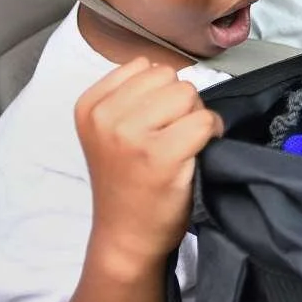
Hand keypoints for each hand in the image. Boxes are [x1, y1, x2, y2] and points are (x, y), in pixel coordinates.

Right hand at [75, 58, 223, 272]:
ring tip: (180, 145)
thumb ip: (132, 94)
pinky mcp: (161, 156)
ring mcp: (131, 136)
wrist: (125, 236)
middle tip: (170, 136)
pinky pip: (204, 121)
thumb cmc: (127, 181)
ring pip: (188, 94)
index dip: (160, 92)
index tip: (152, 123)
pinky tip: (196, 153)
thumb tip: (171, 69)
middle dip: (179, 103)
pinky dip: (211, 133)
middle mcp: (105, 117)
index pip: (144, 66)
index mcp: (90, 105)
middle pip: (169, 77)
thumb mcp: (109, 130)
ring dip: (195, 116)